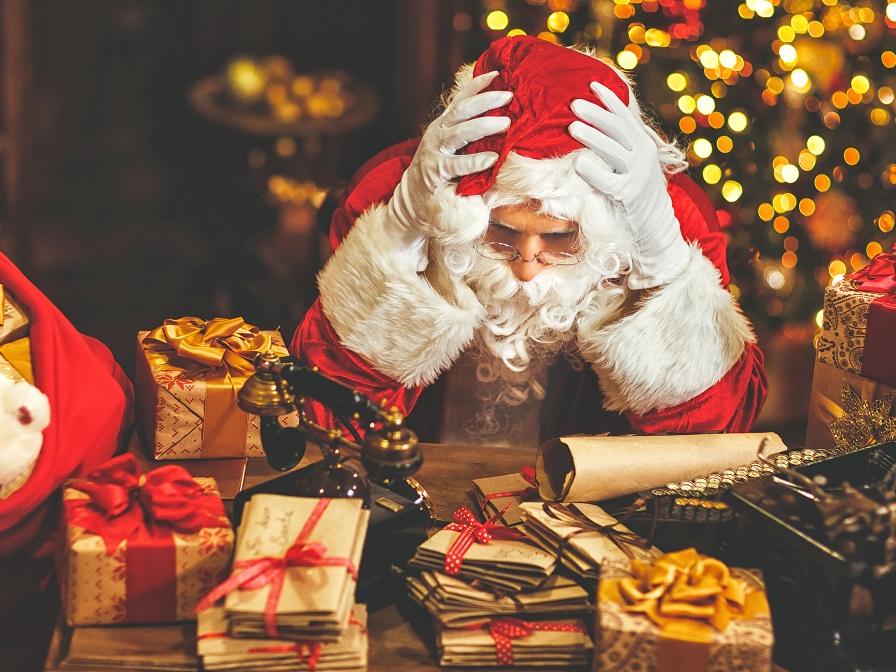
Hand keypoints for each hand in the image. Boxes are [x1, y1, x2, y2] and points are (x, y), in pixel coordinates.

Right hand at [387, 71, 511, 269]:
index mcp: (443, 125)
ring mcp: (434, 151)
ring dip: (483, 126)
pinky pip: (456, 165)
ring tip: (505, 123)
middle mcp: (437, 133)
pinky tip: (492, 159)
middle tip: (509, 96)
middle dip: (485, 100)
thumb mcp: (454, 149)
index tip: (497, 74)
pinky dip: (475, 161)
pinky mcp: (434, 172)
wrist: (414, 201)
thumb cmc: (442, 174)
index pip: (461, 100)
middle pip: (462, 110)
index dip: (477, 85)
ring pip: (459, 133)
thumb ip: (471, 137)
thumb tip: (502, 122)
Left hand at [569, 81, 689, 288]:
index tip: (592, 84)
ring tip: (572, 126)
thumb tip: (595, 129)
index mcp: (644, 145)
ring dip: (591, 136)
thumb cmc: (637, 196)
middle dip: (595, 113)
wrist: (656, 227)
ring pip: (612, 149)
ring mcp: (637, 174)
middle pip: (617, 128)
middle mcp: (643, 155)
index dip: (608, 100)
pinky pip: (608, 180)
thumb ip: (620, 148)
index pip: (624, 116)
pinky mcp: (629, 194)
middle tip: (574, 103)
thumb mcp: (633, 166)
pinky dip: (593, 170)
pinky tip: (578, 163)